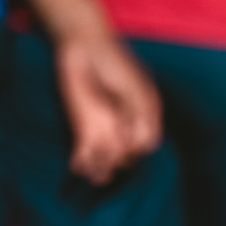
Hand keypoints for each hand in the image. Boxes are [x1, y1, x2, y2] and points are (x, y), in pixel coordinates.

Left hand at [54, 27, 161, 184]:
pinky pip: (85, 151)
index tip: (130, 143)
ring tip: (96, 176)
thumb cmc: (114, 63)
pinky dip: (83, 162)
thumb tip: (147, 146)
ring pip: (107, 157)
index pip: (146, 143)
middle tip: (111, 156)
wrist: (84, 49)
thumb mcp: (133, 86)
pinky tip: (78, 167)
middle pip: (127, 154)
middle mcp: (126, 124)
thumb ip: (140, 113)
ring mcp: (105, 127)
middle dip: (120, 162)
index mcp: (146, 115)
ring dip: (102, 169)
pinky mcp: (84, 127)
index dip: (138, 149)